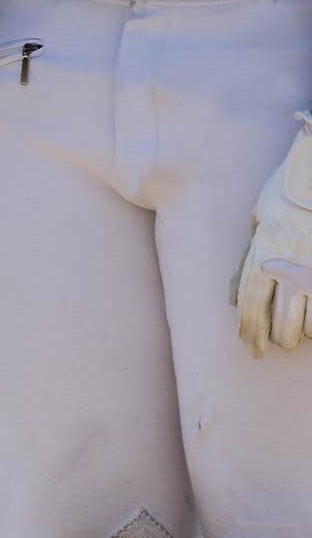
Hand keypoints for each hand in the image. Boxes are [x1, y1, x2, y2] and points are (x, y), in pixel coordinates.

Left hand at [232, 109, 311, 357]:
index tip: (250, 347)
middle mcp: (290, 260)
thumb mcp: (258, 220)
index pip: (252, 302)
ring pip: (309, 319)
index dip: (250, 330)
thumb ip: (246, 260)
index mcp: (265, 248)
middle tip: (273, 343)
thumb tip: (233, 299)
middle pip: (281, 319)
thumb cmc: (285, 191)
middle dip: (275, 338)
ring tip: (294, 335)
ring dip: (300, 332)